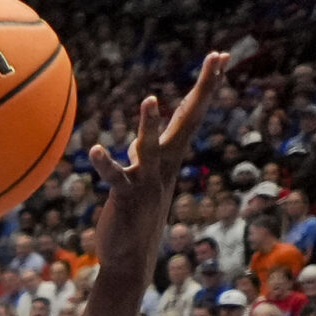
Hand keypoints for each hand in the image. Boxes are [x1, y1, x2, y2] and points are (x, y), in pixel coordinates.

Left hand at [91, 52, 229, 261]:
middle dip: (203, 88)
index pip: (192, 114)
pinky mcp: (126, 198)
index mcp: (170, 157)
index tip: (221, 56)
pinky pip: (115, 178)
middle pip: (188, 120)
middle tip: (217, 56)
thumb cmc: (136, 217)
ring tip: (149, 99)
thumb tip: (139, 145)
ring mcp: (147, 181)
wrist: (132, 259)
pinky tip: (94, 149)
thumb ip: (143, 159)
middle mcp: (165, 165)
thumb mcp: (142, 180)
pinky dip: (105, 164)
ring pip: (150, 148)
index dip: (206, 86)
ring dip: (149, 125)